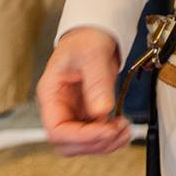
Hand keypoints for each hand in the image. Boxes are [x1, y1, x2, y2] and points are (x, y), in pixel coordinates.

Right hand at [37, 28, 131, 156]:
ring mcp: (73, 111)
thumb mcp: (91, 54)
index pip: (57, 130)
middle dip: (94, 143)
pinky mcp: (88, 111)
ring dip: (104, 143)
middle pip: (68, 143)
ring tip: (124, 131)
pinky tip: (122, 128)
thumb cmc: (86, 38)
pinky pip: (95, 134)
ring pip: (82, 143)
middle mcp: (59, 107)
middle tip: (117, 131)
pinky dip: (110, 137)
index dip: (81, 136)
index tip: (105, 130)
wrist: (95, 32)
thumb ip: (96, 82)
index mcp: (51, 94)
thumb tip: (101, 111)